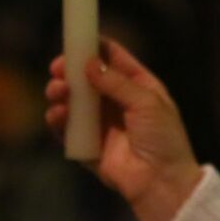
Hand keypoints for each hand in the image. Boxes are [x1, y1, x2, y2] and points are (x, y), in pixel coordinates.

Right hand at [45, 38, 202, 220]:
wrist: (161, 182)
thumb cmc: (163, 138)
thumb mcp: (146, 102)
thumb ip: (117, 82)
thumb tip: (90, 63)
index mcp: (138, 86)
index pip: (113, 58)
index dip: (94, 46)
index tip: (76, 38)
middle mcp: (116, 101)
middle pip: (87, 77)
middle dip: (71, 70)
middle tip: (58, 68)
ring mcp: (101, 123)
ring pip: (73, 100)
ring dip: (61, 93)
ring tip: (58, 92)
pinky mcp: (87, 145)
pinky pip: (67, 129)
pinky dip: (58, 120)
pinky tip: (56, 115)